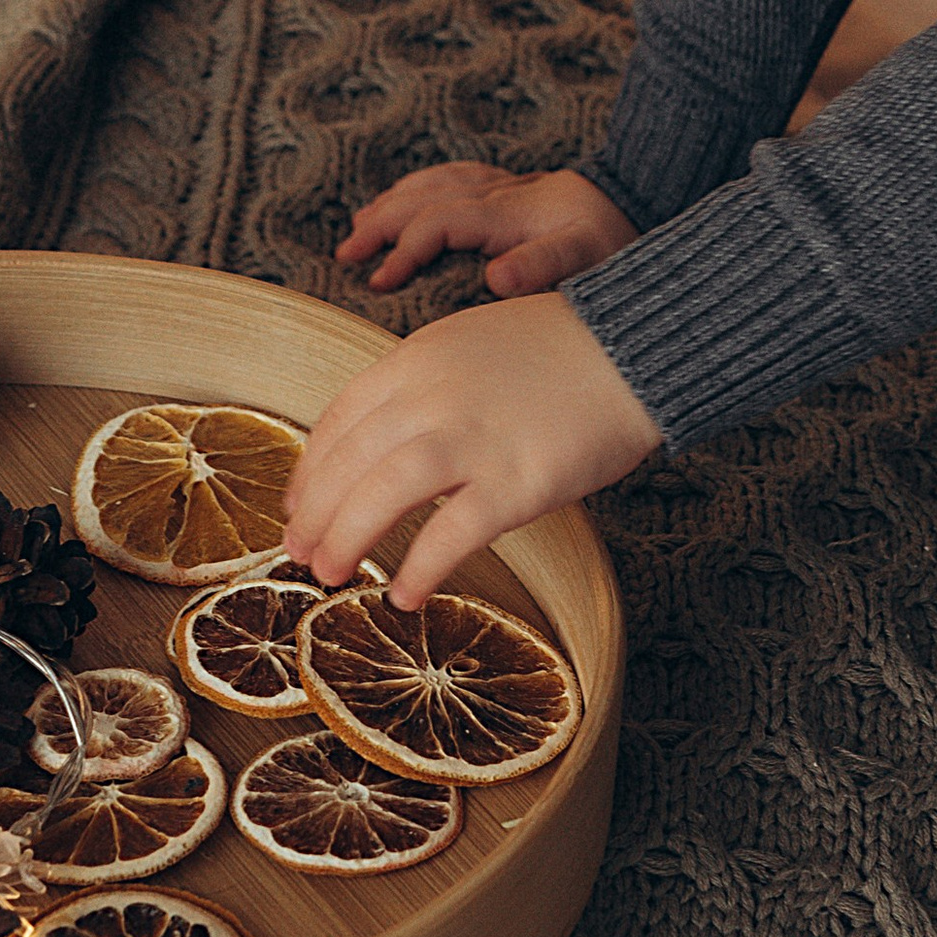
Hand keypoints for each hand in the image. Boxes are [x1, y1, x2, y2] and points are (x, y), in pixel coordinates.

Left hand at [282, 293, 659, 602]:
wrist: (636, 348)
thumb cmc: (561, 349)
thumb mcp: (469, 343)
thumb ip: (423, 385)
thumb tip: (385, 441)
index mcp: (418, 360)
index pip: (340, 419)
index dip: (311, 468)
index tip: (300, 502)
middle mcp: (434, 396)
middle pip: (350, 461)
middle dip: (316, 513)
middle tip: (301, 552)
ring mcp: (474, 438)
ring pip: (383, 493)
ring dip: (347, 538)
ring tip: (330, 574)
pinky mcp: (517, 480)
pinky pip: (451, 533)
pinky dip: (419, 567)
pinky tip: (404, 594)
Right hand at [335, 160, 634, 297]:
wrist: (640, 195)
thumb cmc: (612, 235)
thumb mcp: (585, 255)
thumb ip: (541, 264)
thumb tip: (492, 278)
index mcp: (505, 213)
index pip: (436, 224)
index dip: (403, 251)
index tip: (379, 283)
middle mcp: (494, 193)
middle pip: (421, 199)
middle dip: (380, 225)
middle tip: (347, 255)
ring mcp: (498, 186)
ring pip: (430, 184)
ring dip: (392, 203)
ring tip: (360, 227)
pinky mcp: (507, 186)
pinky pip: (449, 176)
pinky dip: (419, 185)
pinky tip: (407, 196)